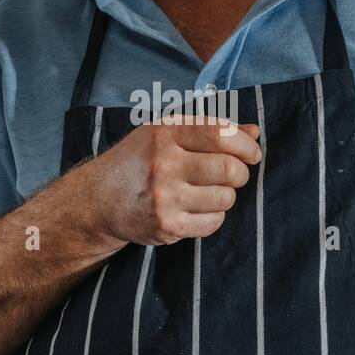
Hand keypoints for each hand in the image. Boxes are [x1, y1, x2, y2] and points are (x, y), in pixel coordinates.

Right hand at [89, 114, 261, 246]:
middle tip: (233, 175)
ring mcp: (165, 198)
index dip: (245, 145)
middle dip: (241, 173)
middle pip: (229, 170)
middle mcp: (164, 164)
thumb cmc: (140, 160)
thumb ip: (211, 129)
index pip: (220, 134)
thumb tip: (255, 133)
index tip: (252, 153)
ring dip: (226, 196)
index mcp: (165, 134)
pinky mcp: (167, 226)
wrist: (99, 199)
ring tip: (209, 191)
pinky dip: (214, 216)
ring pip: (225, 198)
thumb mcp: (167, 132)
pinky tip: (198, 208)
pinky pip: (213, 222)